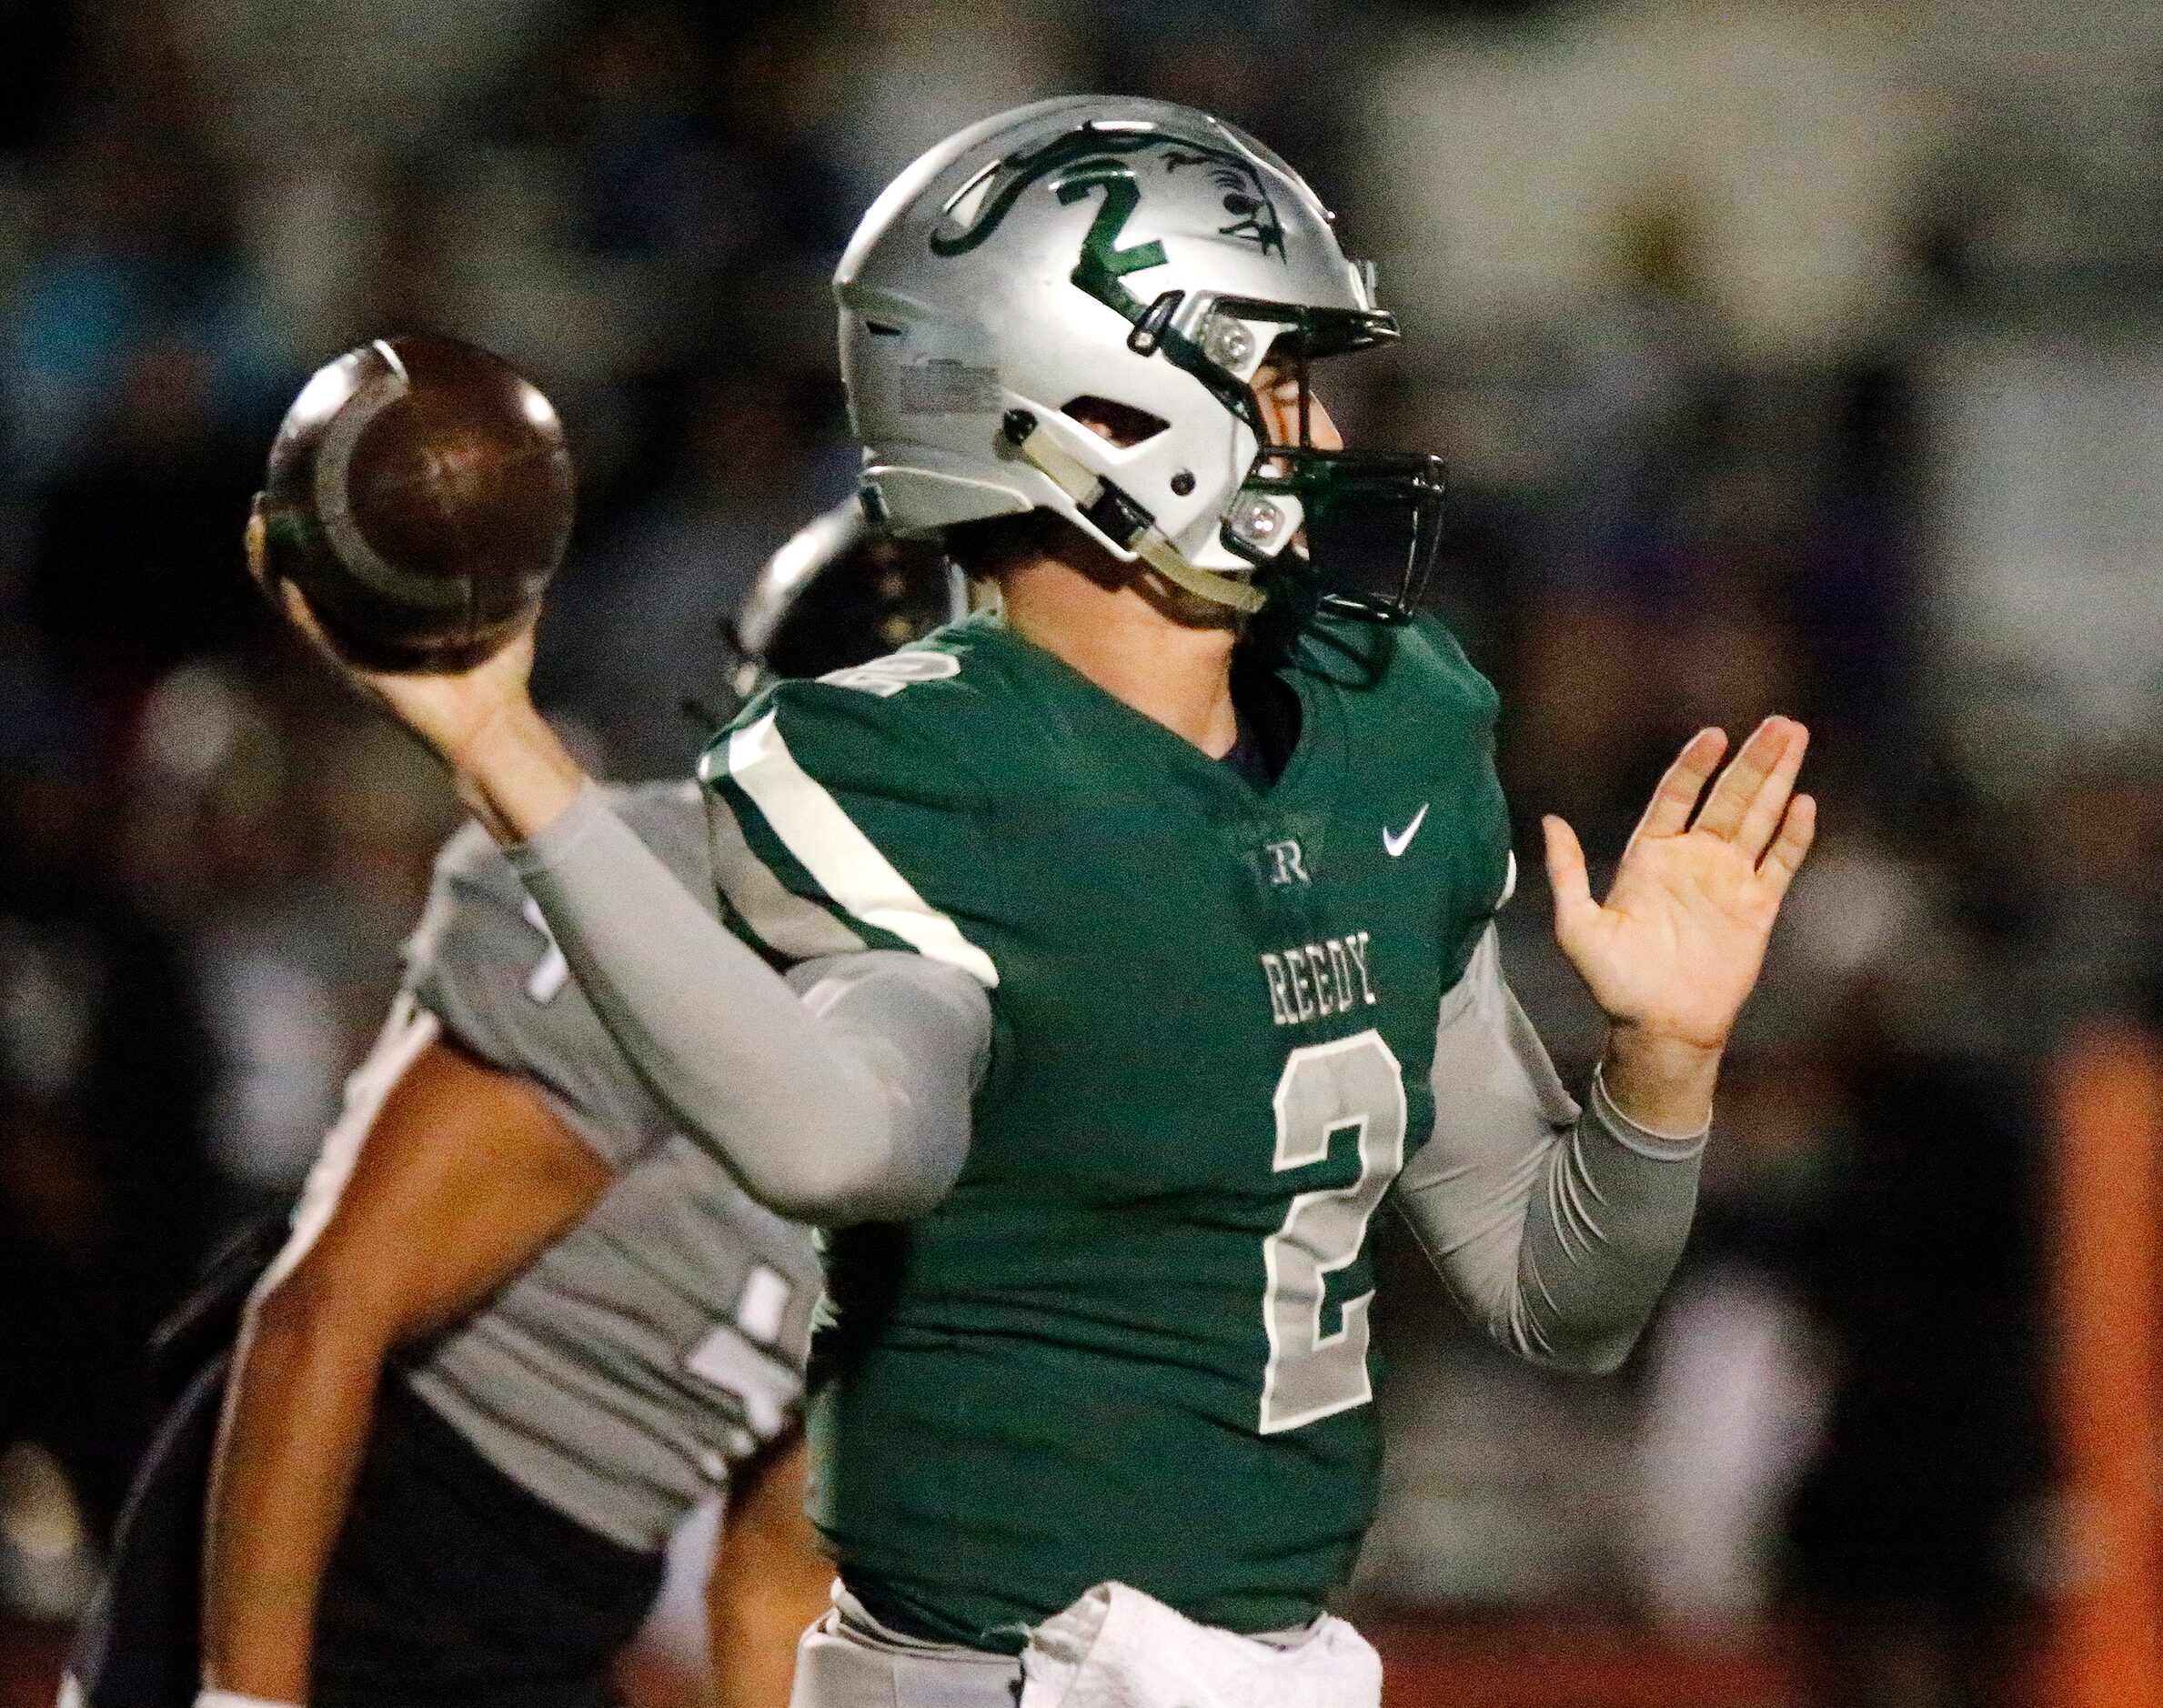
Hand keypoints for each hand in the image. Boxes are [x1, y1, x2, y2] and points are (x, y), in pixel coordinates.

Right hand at [247, 505, 582, 842]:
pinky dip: (287, 593)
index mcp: (389, 615)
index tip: (318, 484)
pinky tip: (278, 563)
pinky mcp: (349, 665)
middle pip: (304, 575)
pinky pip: (307, 624)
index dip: (326, 530)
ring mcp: (349, 647)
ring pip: (290, 595)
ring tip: (260, 516)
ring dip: (269, 557)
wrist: (494, 724)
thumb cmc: (501, 676)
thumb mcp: (508, 611)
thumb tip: (534, 531)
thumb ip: (512, 576)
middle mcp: (360, 629)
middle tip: (272, 492)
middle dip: (283, 534)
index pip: (345, 566)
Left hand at [1543, 717, 1815, 1129]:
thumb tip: (1549, 820)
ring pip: (1759, 818)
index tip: (1713, 734)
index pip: (1676, 795)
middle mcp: (1693, 859)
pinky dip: (1793, 834)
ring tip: (1796, 738)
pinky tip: (1804, 803)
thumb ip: (1568, 872)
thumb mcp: (1579, 926)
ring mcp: (1728, 880)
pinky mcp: (1757, 908)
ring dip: (1778, 780)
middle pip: (1728, 797)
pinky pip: (1780, 863)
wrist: (1659, 1027)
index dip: (1695, 764)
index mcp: (1650, 855)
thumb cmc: (1615, 982)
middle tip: (1780, 723)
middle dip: (1753, 759)